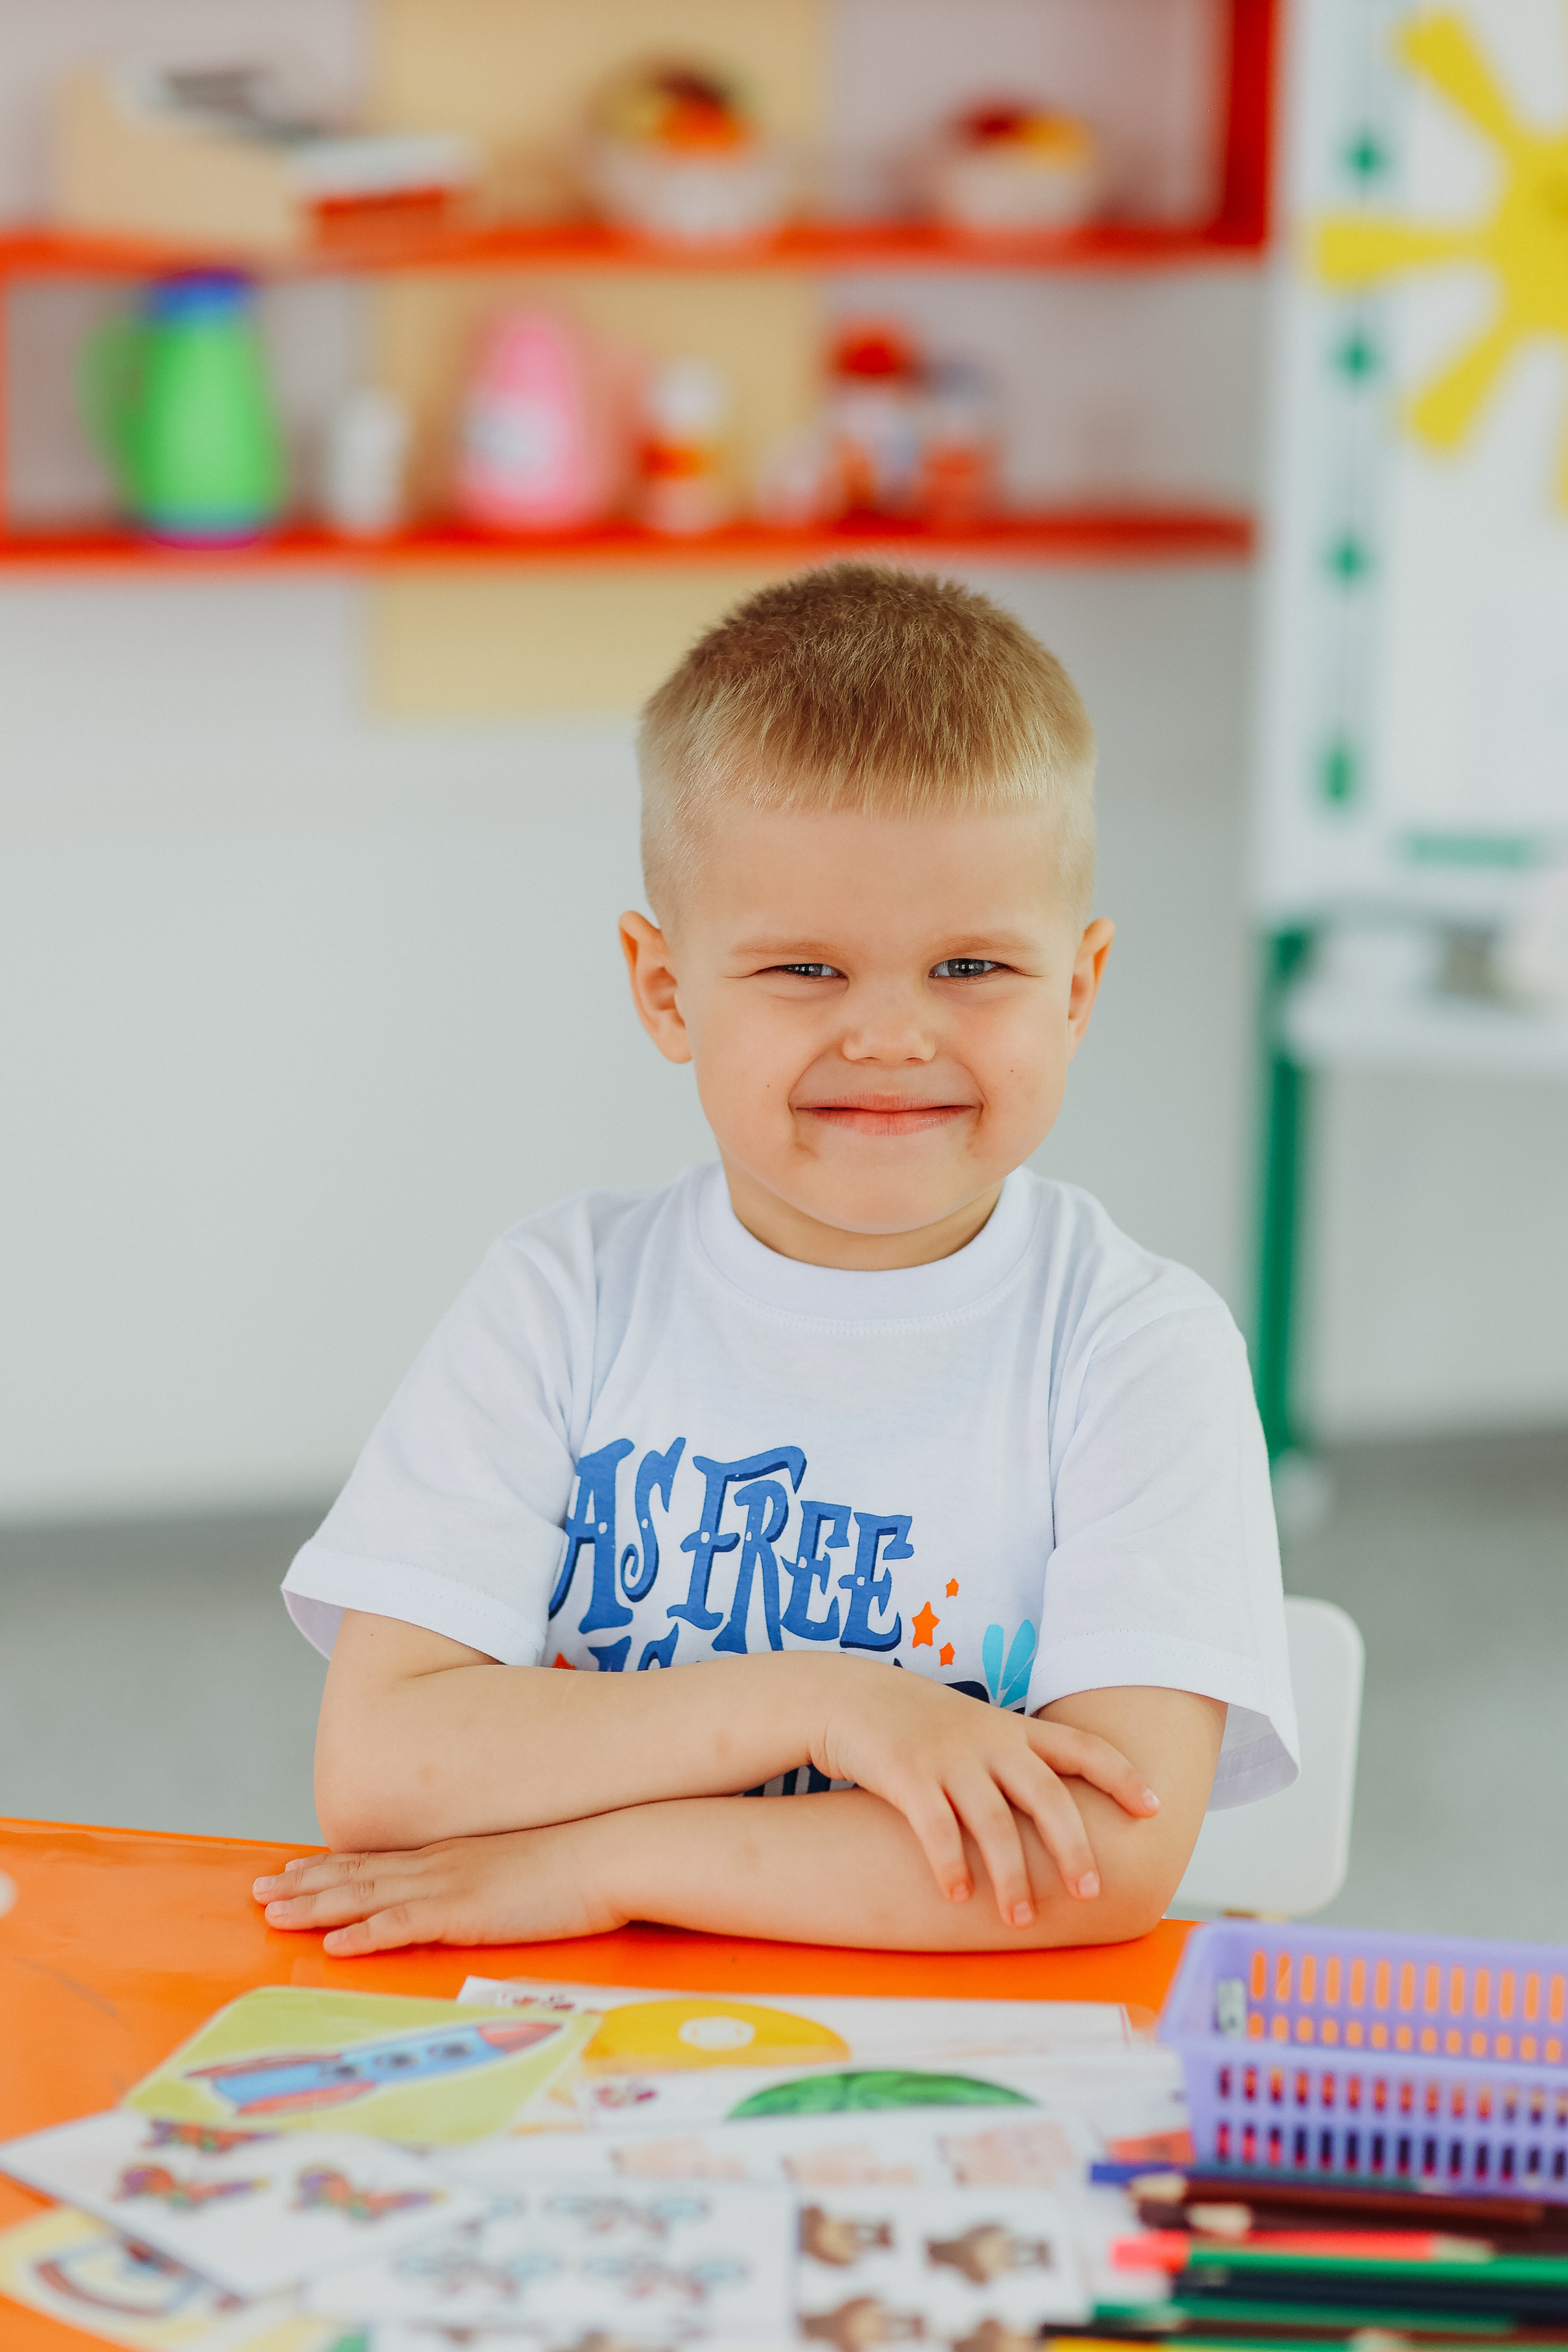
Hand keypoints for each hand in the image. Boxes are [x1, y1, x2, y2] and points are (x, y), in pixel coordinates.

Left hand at [252, 1817, 628, 1955]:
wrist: (613, 1849)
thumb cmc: (580, 1861)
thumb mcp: (523, 1867)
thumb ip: (490, 1881)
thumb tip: (479, 1896)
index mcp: (454, 1855)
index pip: (378, 1861)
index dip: (330, 1867)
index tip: (294, 1870)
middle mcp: (441, 1863)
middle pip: (356, 1873)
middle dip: (304, 1883)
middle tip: (258, 1891)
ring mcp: (450, 1884)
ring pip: (365, 1895)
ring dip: (314, 1905)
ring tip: (273, 1912)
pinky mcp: (466, 1911)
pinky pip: (402, 1925)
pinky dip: (363, 1934)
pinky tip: (334, 1945)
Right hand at [809, 1663, 1159, 1928]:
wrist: (852, 1696)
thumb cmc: (922, 1725)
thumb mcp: (977, 1729)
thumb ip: (1017, 1762)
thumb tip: (1061, 1818)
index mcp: (1013, 1730)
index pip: (1082, 1747)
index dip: (1122, 1776)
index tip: (1155, 1809)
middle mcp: (989, 1741)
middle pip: (1047, 1795)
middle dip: (1072, 1846)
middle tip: (1090, 1892)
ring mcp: (948, 1756)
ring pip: (994, 1821)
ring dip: (1011, 1875)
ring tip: (1022, 1918)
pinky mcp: (907, 1774)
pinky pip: (936, 1827)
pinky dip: (950, 1865)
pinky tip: (958, 1896)